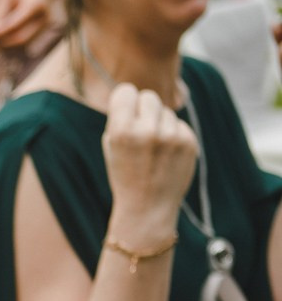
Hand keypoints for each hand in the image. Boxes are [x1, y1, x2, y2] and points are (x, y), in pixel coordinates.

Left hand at [0, 0, 61, 53]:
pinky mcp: (45, 29)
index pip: (13, 25)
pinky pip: (27, 41)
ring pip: (23, 43)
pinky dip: (13, 41)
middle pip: (20, 39)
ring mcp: (47, 25)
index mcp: (35, 4)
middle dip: (0, 41)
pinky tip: (1, 35)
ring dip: (6, 43)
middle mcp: (44, 17)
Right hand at [102, 83, 196, 234]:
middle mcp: (147, 131)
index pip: (126, 91)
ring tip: (154, 150)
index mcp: (122, 131)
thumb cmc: (125, 175)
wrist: (147, 209)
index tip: (125, 113)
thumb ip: (121, 118)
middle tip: (141, 131)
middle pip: (149, 97)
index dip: (125, 102)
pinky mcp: (189, 143)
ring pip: (166, 111)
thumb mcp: (112, 147)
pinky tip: (167, 156)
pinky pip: (180, 125)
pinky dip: (174, 136)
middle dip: (144, 111)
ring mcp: (171, 137)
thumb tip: (135, 92)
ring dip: (160, 124)